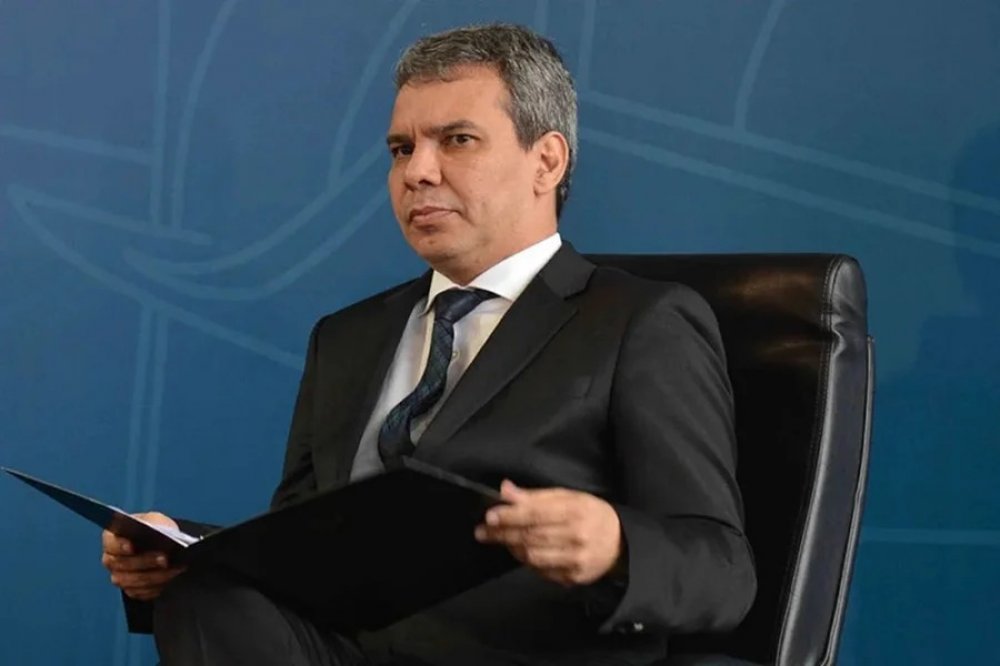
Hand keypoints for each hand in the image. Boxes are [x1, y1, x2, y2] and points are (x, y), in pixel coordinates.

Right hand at [101, 511, 186, 600]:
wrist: (164, 543)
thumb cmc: (156, 529)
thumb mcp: (156, 520)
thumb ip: (154, 525)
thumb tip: (158, 534)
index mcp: (112, 539)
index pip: (110, 543)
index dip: (119, 546)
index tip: (132, 547)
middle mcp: (111, 559)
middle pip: (122, 564)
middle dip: (145, 562)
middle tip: (164, 559)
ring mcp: (120, 576)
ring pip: (132, 581)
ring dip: (155, 576)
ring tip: (174, 569)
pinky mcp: (132, 590)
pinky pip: (141, 593)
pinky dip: (156, 587)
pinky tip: (170, 580)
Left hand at [474, 480, 622, 586]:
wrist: (621, 543)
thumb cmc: (591, 514)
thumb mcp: (568, 497)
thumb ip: (535, 496)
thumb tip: (505, 490)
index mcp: (576, 510)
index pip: (536, 514)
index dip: (510, 515)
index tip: (490, 516)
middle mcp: (577, 536)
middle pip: (531, 536)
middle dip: (503, 534)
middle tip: (483, 531)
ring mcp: (576, 560)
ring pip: (533, 557)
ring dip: (512, 548)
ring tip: (501, 540)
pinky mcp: (574, 577)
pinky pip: (542, 572)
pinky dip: (527, 562)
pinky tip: (521, 552)